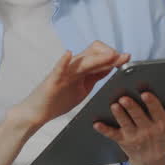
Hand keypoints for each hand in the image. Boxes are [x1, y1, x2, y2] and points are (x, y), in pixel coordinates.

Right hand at [9, 42, 129, 130]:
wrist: (38, 112)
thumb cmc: (59, 99)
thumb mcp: (84, 87)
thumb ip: (96, 76)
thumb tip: (112, 66)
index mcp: (81, 68)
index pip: (99, 55)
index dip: (113, 56)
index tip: (127, 58)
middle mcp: (73, 67)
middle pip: (93, 52)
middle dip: (109, 54)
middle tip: (123, 58)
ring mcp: (63, 72)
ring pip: (82, 60)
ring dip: (97, 58)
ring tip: (111, 55)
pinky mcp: (53, 80)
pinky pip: (58, 68)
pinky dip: (63, 61)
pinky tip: (68, 54)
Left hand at [93, 91, 164, 164]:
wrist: (153, 162)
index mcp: (162, 125)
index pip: (157, 112)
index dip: (151, 103)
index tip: (146, 94)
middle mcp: (148, 131)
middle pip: (139, 117)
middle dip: (132, 107)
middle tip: (125, 98)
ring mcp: (134, 137)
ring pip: (125, 124)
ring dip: (119, 115)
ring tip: (114, 106)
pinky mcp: (123, 141)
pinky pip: (112, 135)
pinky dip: (104, 130)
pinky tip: (96, 124)